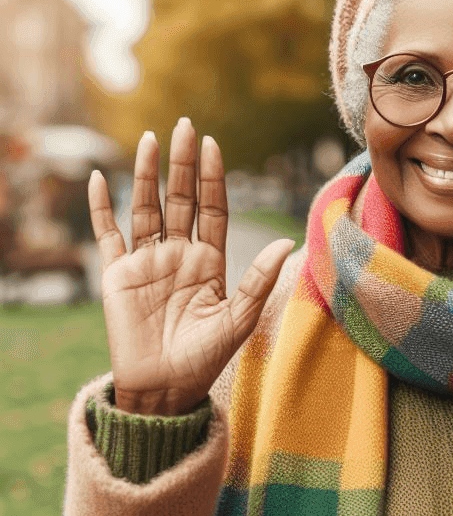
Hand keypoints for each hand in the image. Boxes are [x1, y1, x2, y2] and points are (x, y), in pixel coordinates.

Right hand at [88, 119, 294, 414]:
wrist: (166, 389)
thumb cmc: (206, 359)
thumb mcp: (239, 319)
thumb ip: (259, 280)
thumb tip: (287, 242)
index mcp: (210, 263)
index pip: (212, 210)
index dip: (212, 179)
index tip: (214, 146)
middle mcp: (178, 256)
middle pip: (180, 200)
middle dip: (183, 164)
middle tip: (185, 126)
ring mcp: (146, 263)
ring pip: (146, 208)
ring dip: (147, 175)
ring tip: (150, 139)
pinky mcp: (116, 276)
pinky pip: (107, 235)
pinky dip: (101, 208)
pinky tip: (101, 179)